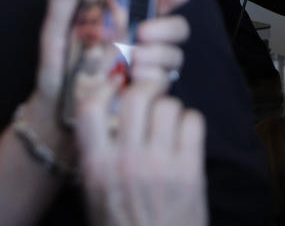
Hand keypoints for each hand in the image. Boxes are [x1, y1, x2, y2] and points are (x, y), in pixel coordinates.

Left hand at [26, 0, 190, 134]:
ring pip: (174, 55)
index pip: (158, 1)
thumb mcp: (56, 33)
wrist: (54, 119)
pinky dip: (152, 79)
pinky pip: (165, 83)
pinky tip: (130, 83)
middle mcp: (141, 42)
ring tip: (131, 63)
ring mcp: (147, 68)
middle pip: (177, 27)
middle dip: (168, 27)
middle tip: (143, 32)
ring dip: (158, 55)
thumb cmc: (55, 71)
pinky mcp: (148, 93)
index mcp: (124, 21)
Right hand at [77, 78, 206, 225]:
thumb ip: (98, 156)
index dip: (105, 89)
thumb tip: (108, 113)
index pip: (91, 107)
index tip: (115, 88)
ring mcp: (160, 165)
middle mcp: (127, 161)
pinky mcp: (190, 171)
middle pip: (136, 96)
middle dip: (145, 90)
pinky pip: (194, 121)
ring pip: (168, 105)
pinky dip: (191, 123)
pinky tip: (185, 138)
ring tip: (168, 123)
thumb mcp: (95, 195)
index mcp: (96, 168)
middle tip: (150, 98)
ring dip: (170, 109)